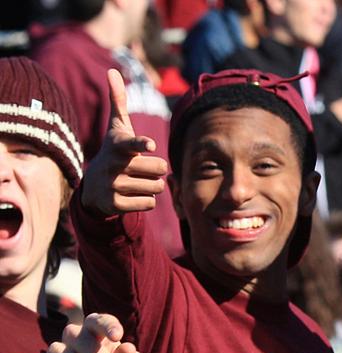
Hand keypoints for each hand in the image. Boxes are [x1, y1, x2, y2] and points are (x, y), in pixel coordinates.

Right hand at [79, 69, 167, 215]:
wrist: (93, 187)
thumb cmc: (115, 152)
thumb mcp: (117, 128)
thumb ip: (118, 101)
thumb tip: (112, 70)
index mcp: (118, 147)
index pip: (132, 144)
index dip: (141, 144)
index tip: (149, 145)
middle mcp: (114, 166)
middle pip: (159, 169)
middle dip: (157, 170)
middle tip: (141, 168)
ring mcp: (113, 186)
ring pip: (157, 188)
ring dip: (153, 186)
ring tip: (136, 181)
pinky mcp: (115, 205)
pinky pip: (148, 204)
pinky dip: (146, 201)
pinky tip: (132, 195)